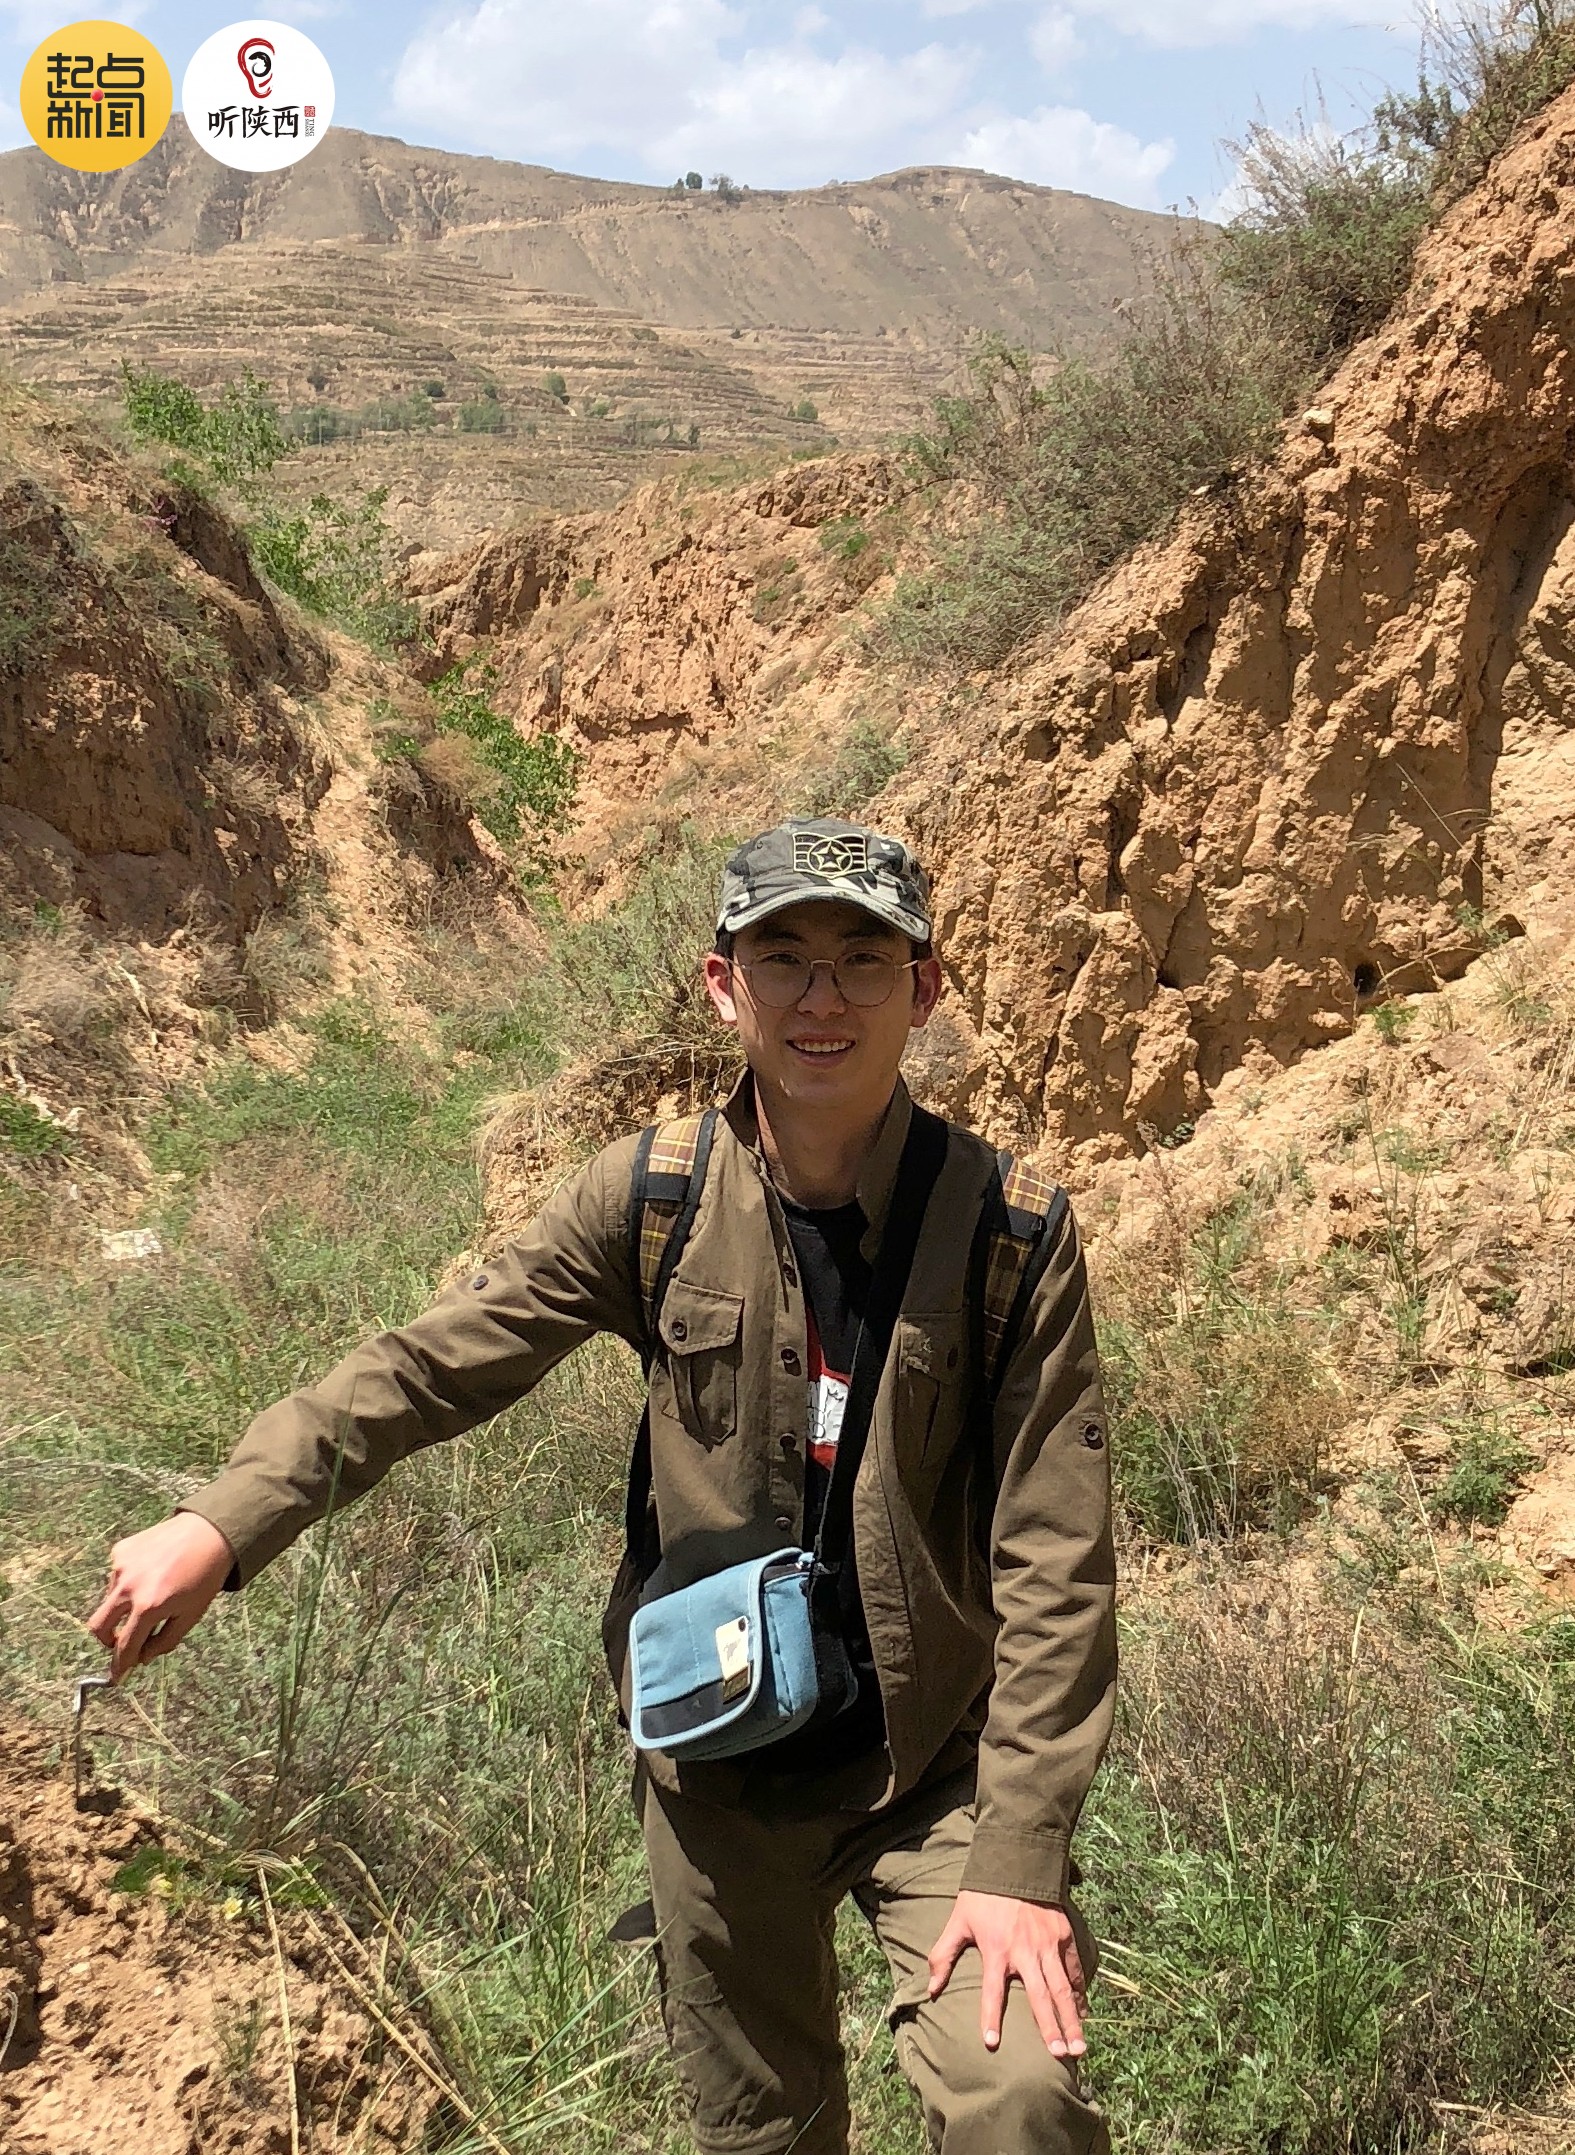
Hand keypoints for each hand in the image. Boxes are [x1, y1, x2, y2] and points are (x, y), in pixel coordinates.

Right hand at [87, 1513, 235, 1680]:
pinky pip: (117, 1576)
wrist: (210, 1532)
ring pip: (110, 1600)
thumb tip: (142, 1658)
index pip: (124, 1646)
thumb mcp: (191, 1615)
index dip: (120, 1665)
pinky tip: (151, 1573)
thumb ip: (164, 1642)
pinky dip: (128, 1583)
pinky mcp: (120, 1550)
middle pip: (98, 1627)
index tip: (117, 1676)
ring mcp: (121, 1566)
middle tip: (122, 1643)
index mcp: (149, 1606)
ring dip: (123, 1608)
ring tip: (153, 1595)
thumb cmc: (205, 1576)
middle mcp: (129, 1587)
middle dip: (107, 1641)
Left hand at [927, 1889, 1086, 2056]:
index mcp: (996, 1949)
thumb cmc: (983, 1895)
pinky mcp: (1063, 1934)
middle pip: (1039, 1996)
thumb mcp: (958, 1921)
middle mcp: (1025, 1951)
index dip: (989, 2017)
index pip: (991, 1991)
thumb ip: (944, 1955)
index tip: (992, 2044)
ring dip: (1071, 2018)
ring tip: (1079, 2047)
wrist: (1015, 1860)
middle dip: (1050, 2028)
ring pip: (1062, 1988)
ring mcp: (1048, 1943)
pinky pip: (1074, 1968)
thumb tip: (931, 1990)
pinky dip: (1079, 1991)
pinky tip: (1083, 2012)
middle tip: (1060, 2056)